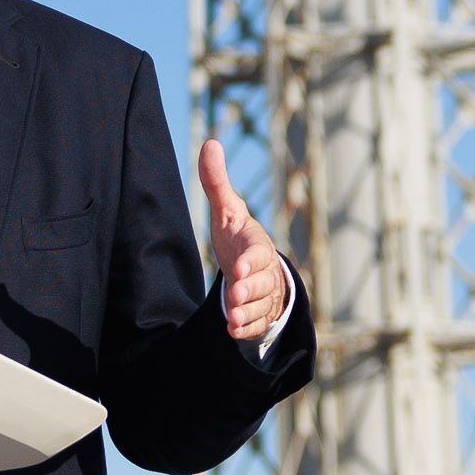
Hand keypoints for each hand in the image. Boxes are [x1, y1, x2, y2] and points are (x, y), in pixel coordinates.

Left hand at [196, 138, 289, 348]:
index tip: (239, 266)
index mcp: (256, 244)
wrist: (254, 269)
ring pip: (261, 305)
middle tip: (235, 295)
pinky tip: (232, 331)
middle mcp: (264, 271)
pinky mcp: (259, 315)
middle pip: (263, 281)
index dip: (250, 260)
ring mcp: (264, 295)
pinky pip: (256, 324)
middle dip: (250, 289)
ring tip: (233, 318)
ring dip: (247, 312)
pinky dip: (246, 329)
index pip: (258, 251)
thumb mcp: (227, 211)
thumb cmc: (239, 238)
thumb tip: (210, 143)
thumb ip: (216, 183)